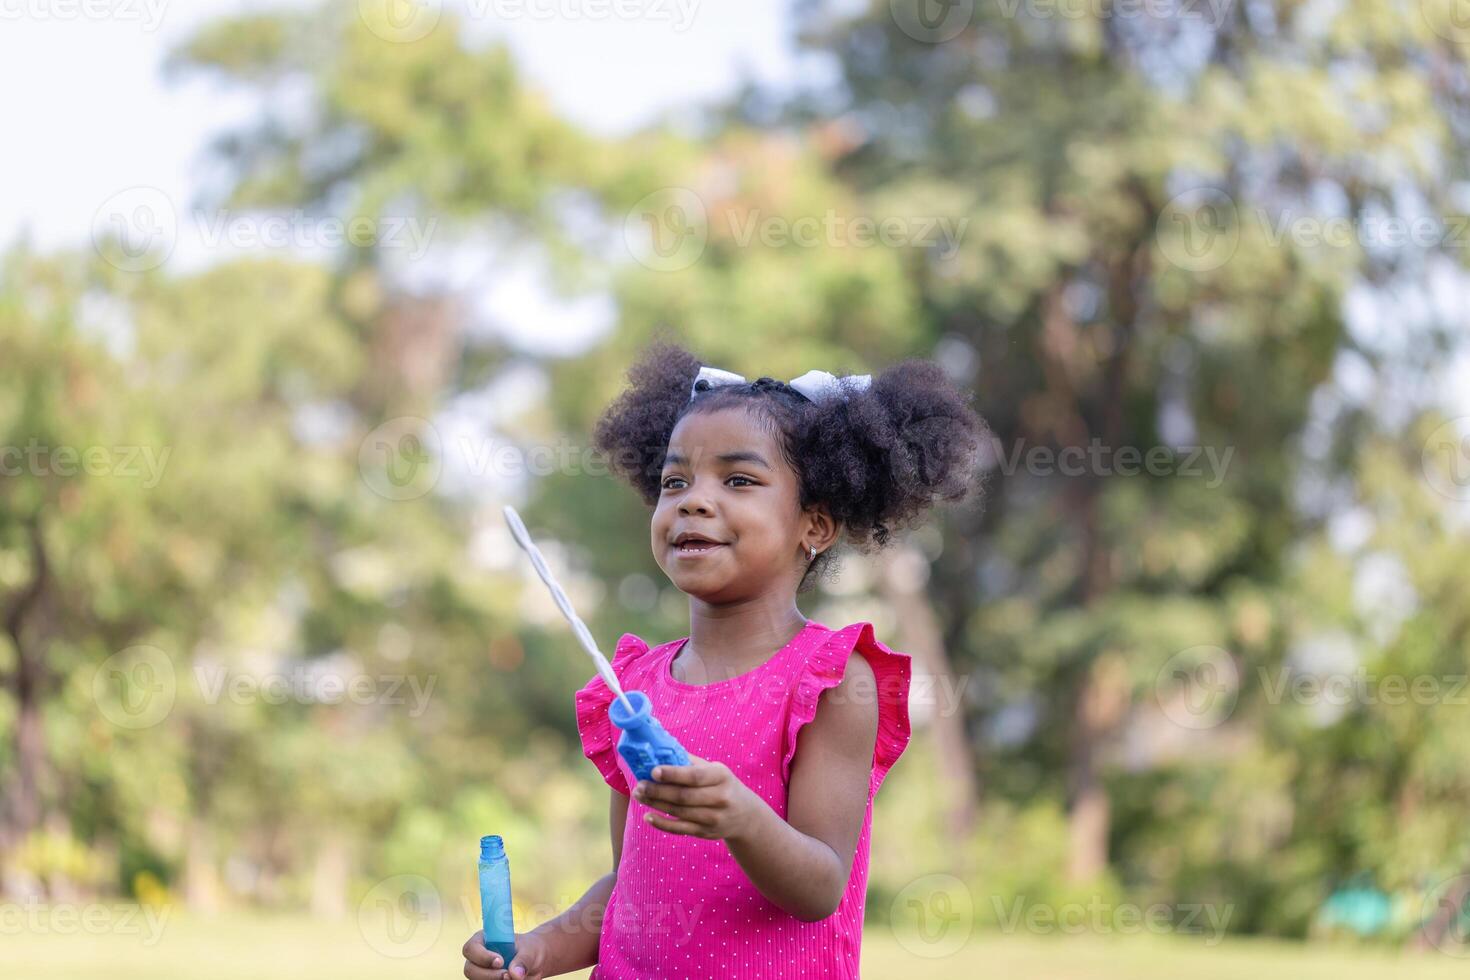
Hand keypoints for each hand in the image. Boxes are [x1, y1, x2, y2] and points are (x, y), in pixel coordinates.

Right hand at [462, 929, 549, 979]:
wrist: (536, 961)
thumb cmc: (529, 950)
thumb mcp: (529, 950)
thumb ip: (523, 960)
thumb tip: (515, 974)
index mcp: (483, 941)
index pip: (471, 948)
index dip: (482, 956)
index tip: (500, 961)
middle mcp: (478, 958)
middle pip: (470, 970)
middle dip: (488, 975)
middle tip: (507, 976)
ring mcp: (481, 972)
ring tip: (513, 977)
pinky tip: (513, 979)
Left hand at [634, 753, 760, 841]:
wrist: (745, 815)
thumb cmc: (722, 785)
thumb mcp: (715, 769)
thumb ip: (690, 762)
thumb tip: (661, 751)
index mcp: (721, 777)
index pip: (695, 776)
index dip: (673, 774)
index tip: (653, 771)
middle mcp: (720, 798)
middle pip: (683, 796)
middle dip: (658, 791)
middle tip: (639, 785)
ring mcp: (713, 818)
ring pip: (679, 812)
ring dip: (655, 804)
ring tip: (639, 795)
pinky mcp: (705, 833)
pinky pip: (680, 829)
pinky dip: (662, 824)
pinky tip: (648, 816)